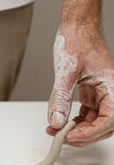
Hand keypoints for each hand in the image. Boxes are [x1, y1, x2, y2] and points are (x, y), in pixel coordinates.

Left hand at [47, 25, 113, 146]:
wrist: (76, 28)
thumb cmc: (77, 41)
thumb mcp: (66, 72)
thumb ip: (60, 98)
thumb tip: (56, 121)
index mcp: (113, 86)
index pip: (109, 118)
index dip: (90, 132)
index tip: (70, 136)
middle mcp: (112, 91)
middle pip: (105, 125)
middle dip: (84, 134)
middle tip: (61, 137)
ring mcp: (103, 93)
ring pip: (96, 121)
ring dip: (79, 130)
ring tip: (57, 130)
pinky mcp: (92, 93)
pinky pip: (88, 113)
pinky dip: (76, 121)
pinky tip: (61, 122)